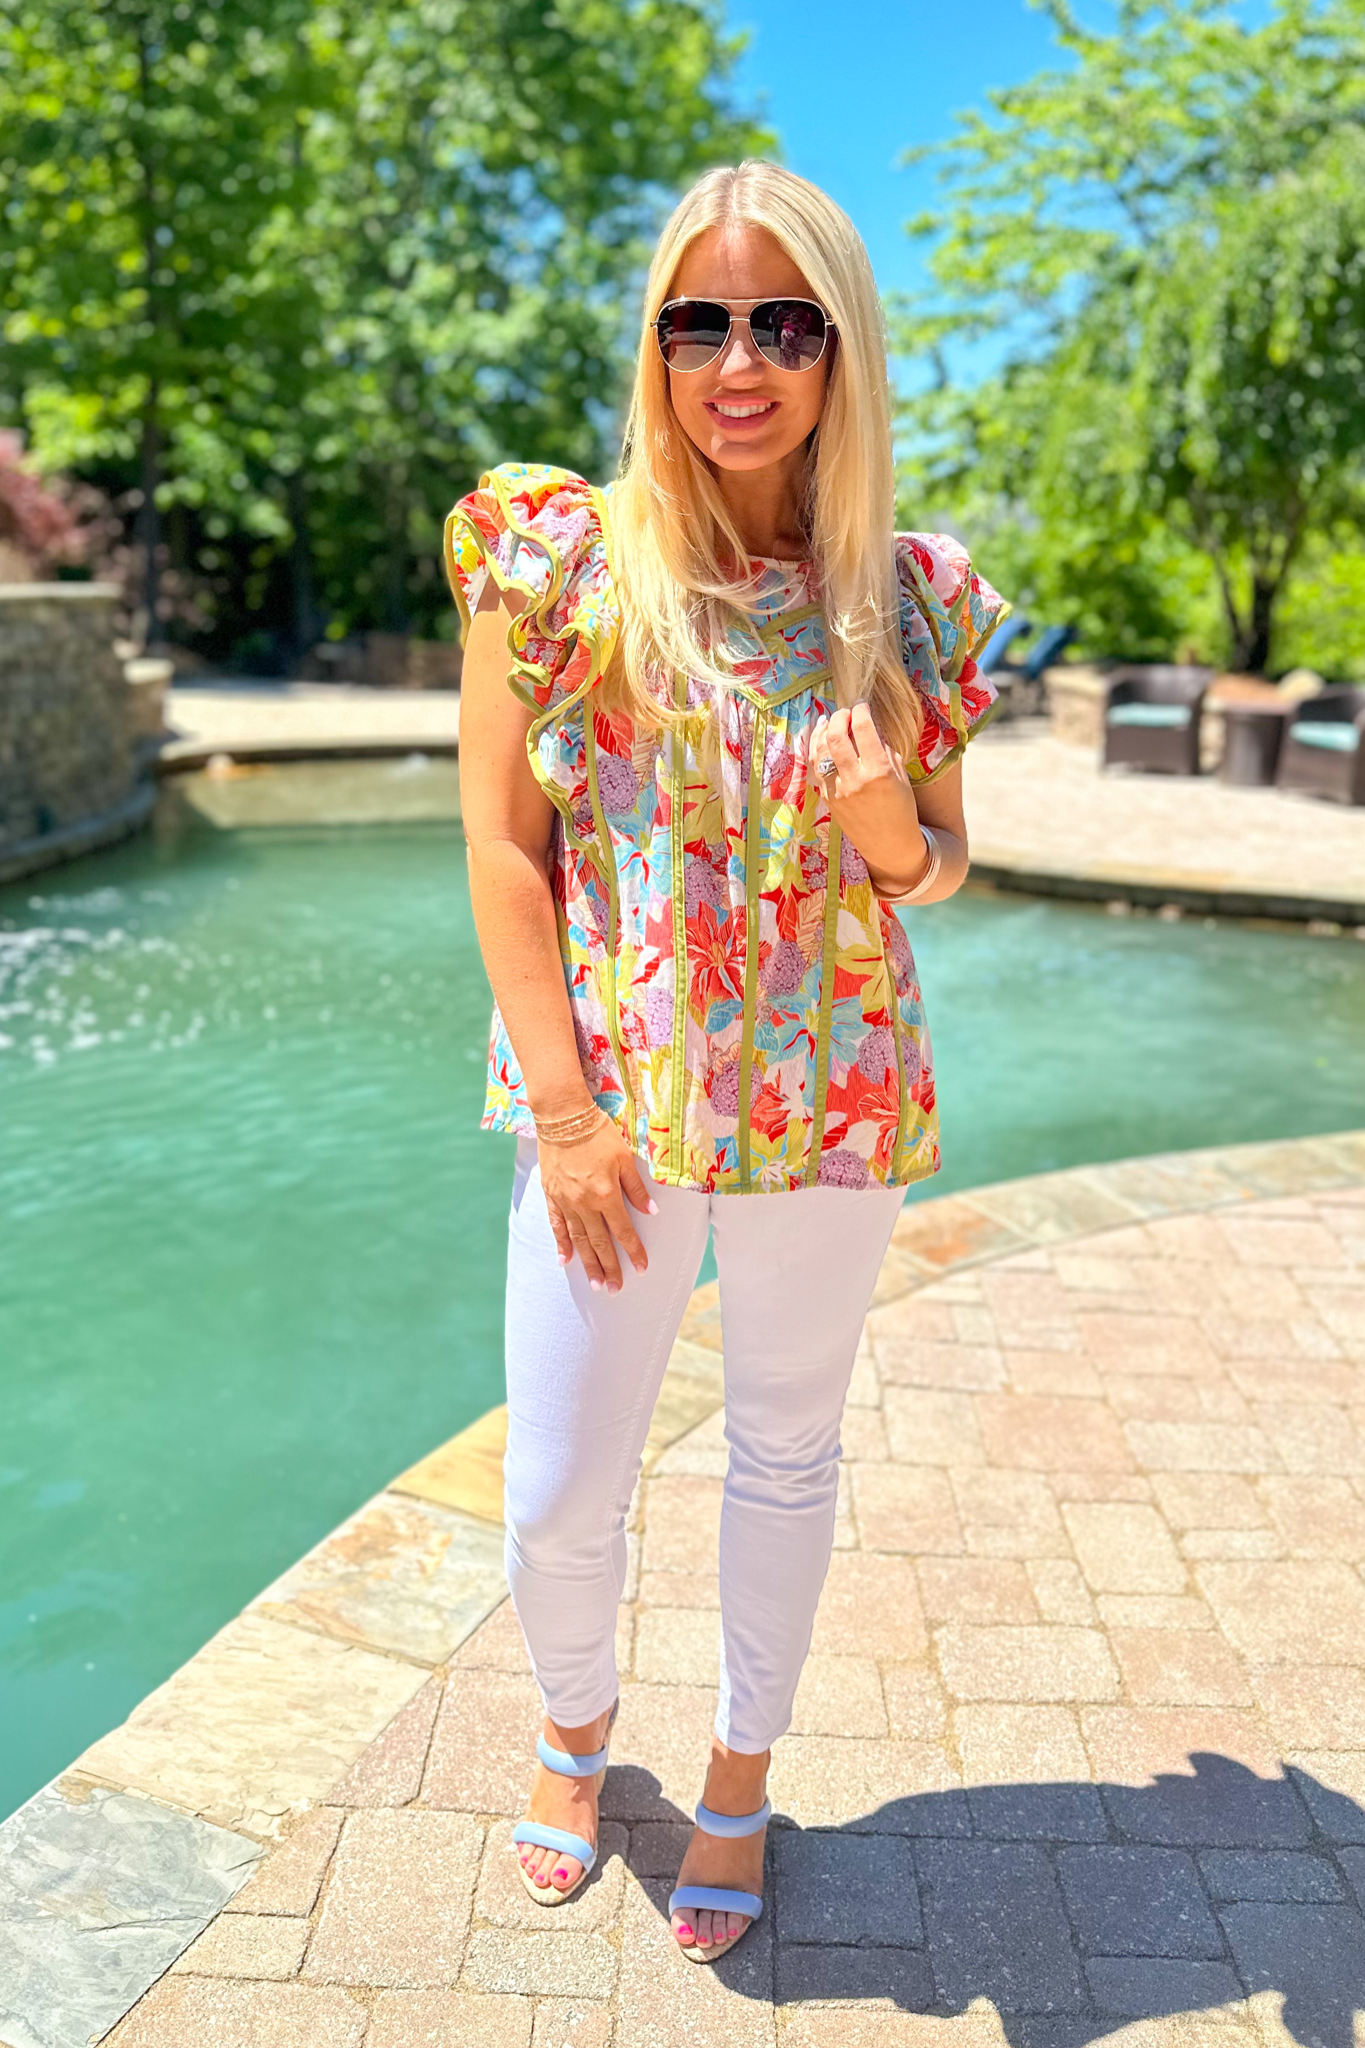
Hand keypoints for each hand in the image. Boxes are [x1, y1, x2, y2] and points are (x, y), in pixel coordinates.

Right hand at [539, 1117, 655, 1291]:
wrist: (563, 1119)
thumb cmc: (598, 1135)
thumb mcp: (624, 1158)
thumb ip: (637, 1189)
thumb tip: (651, 1213)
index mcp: (606, 1194)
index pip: (623, 1231)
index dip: (634, 1251)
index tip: (642, 1268)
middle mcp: (585, 1204)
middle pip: (599, 1243)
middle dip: (610, 1267)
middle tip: (615, 1289)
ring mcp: (565, 1202)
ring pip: (578, 1240)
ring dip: (588, 1264)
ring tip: (595, 1284)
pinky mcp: (551, 1196)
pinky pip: (556, 1226)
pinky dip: (561, 1244)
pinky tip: (565, 1261)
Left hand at [810, 704, 927, 892]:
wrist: (889, 846)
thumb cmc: (902, 809)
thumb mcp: (901, 777)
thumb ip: (885, 751)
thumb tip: (868, 729)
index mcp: (878, 772)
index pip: (864, 730)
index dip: (861, 712)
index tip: (862, 707)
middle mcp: (855, 780)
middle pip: (837, 737)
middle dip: (839, 717)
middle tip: (845, 712)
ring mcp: (838, 791)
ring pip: (821, 752)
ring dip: (824, 732)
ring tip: (830, 721)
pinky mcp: (828, 799)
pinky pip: (817, 769)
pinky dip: (817, 751)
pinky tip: (822, 741)